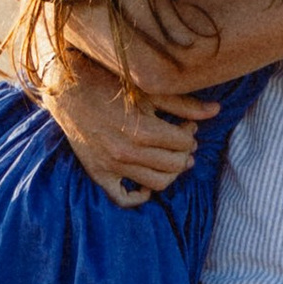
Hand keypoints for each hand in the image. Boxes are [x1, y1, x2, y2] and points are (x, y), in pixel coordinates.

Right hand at [36, 52, 214, 207]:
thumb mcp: (148, 91)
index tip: (187, 126)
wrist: (67, 90)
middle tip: (182, 142)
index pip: (183, 144)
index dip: (190, 134)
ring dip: (170, 173)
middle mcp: (128, 153)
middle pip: (174, 165)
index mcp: (143, 130)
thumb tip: (216, 111)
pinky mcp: (98, 173)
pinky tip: (147, 184)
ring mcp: (112, 166)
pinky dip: (140, 196)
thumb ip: (184, 104)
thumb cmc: (109, 85)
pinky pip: (123, 198)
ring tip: (171, 160)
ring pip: (157, 184)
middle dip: (184, 153)